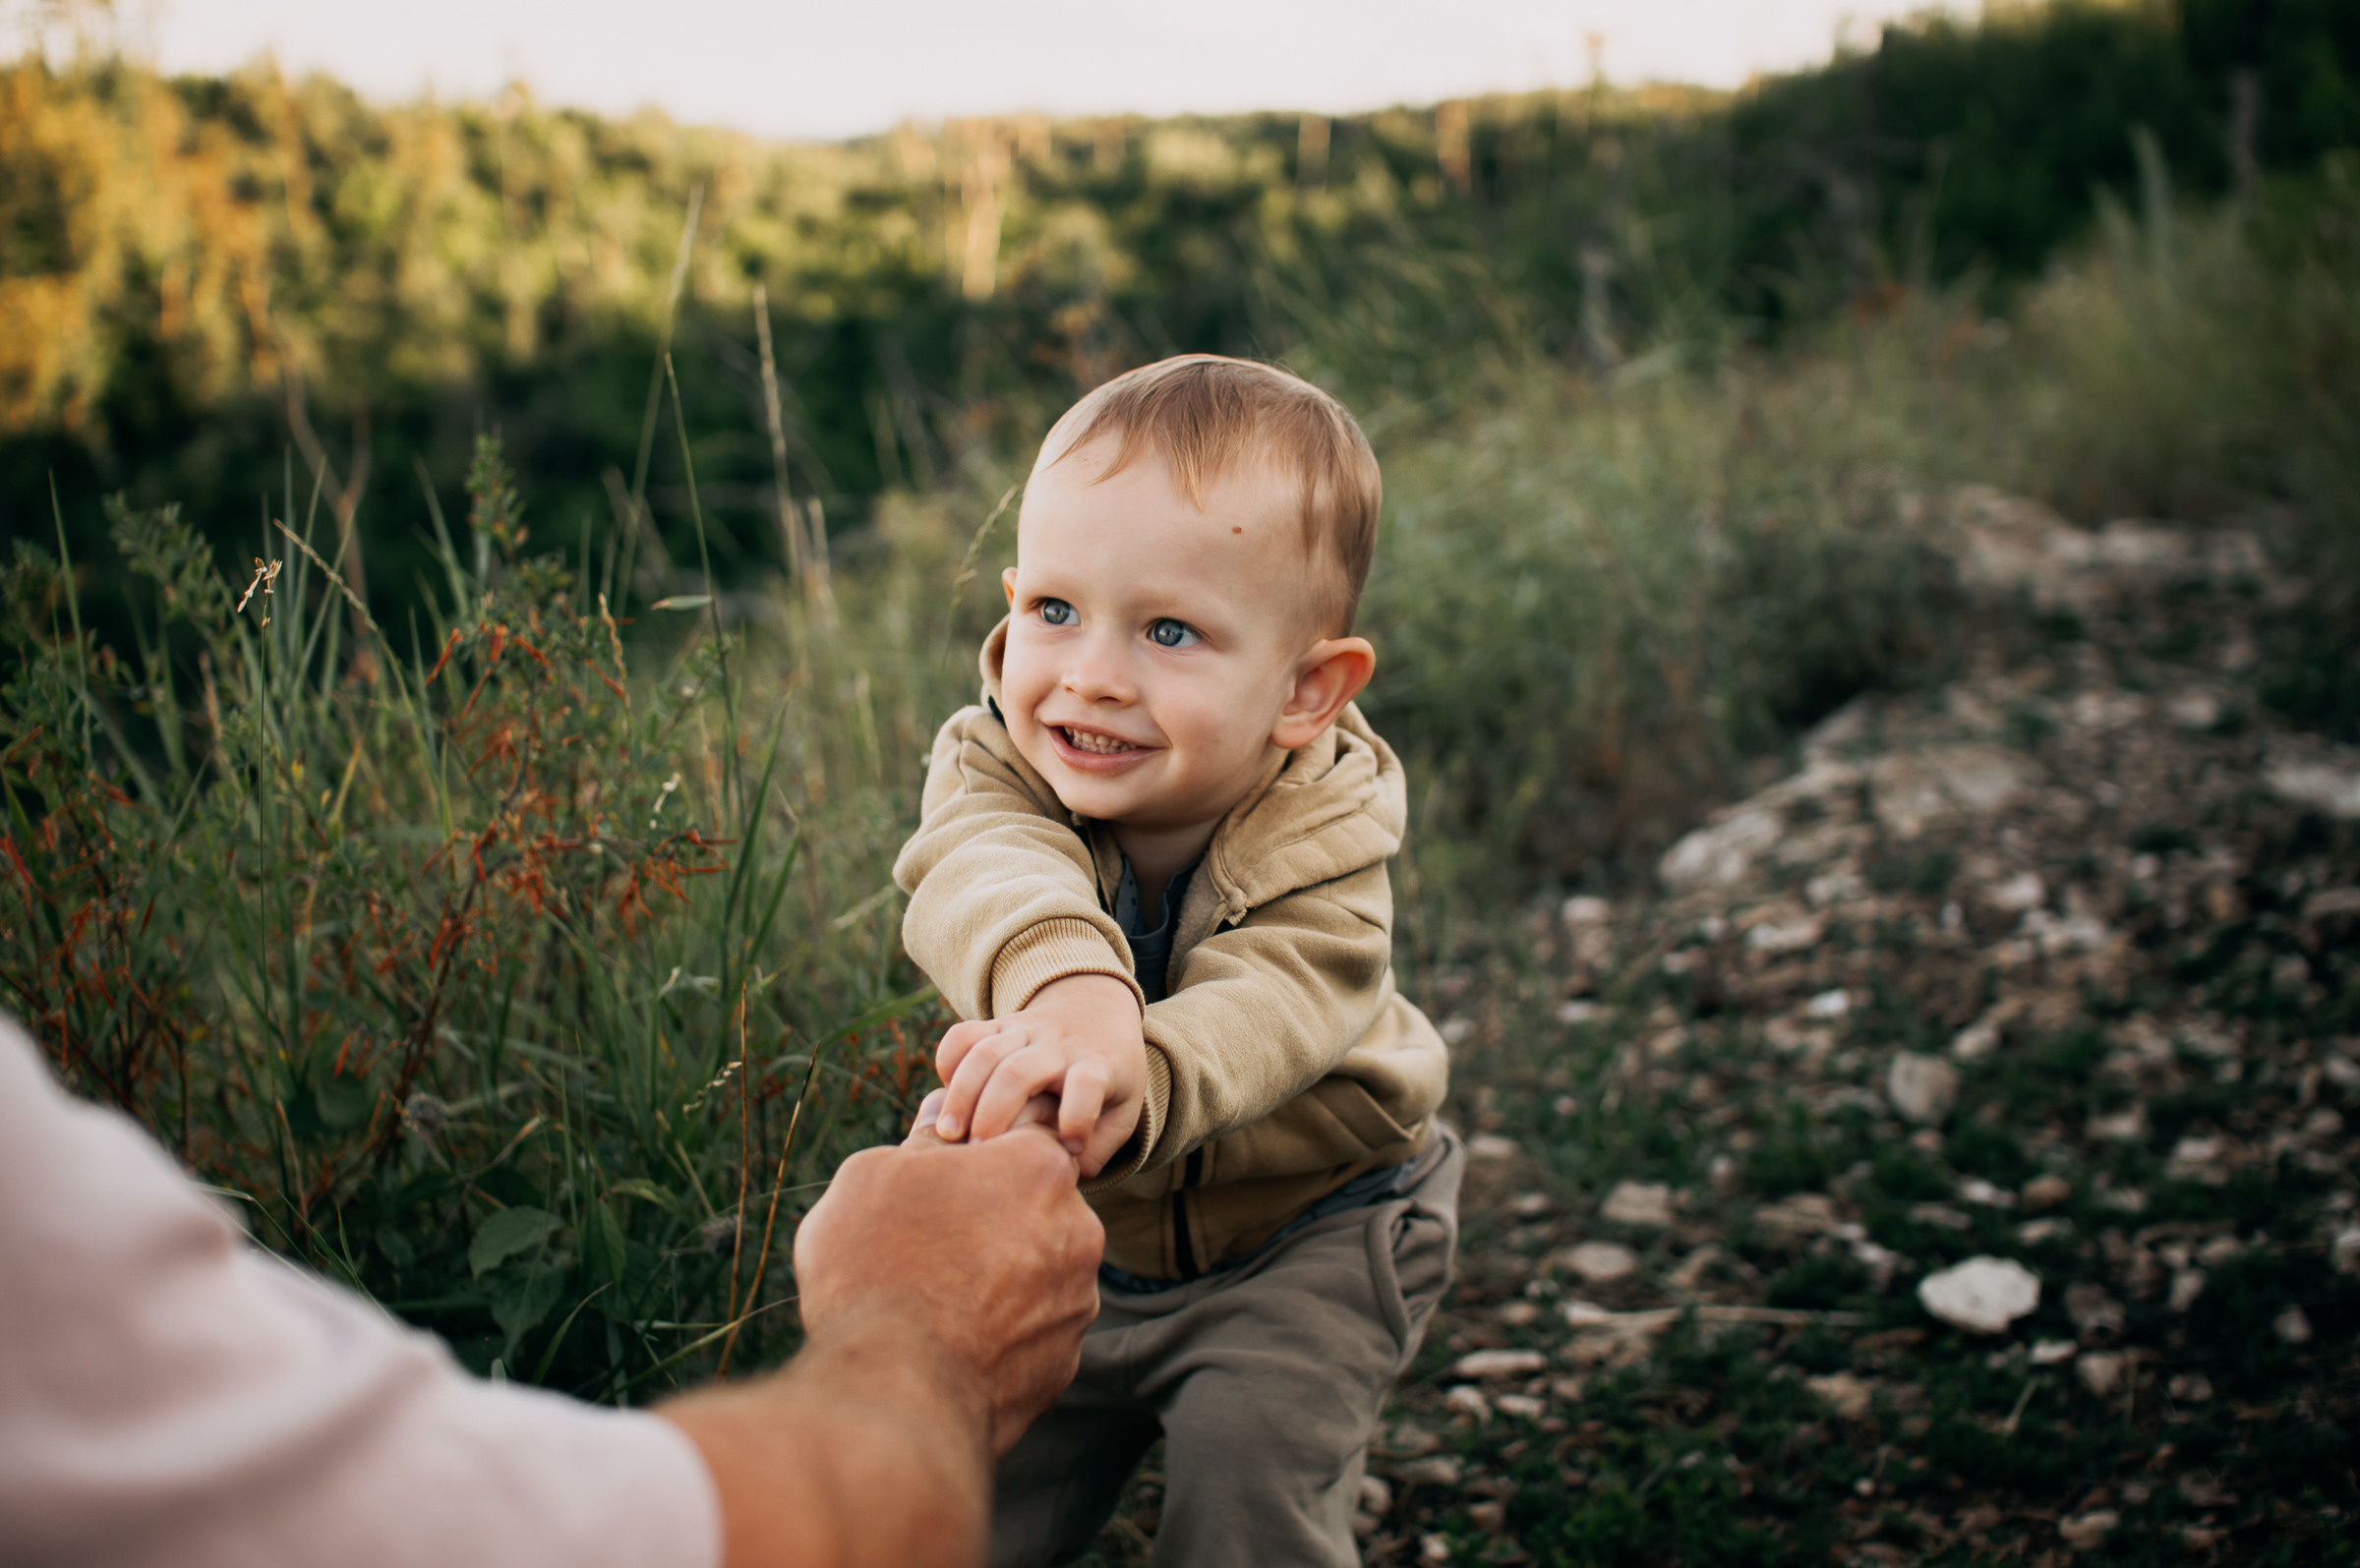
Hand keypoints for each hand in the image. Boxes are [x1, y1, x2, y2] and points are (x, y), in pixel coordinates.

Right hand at [660, 1128, 1101, 1567]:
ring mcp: (1076, 1301)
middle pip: (1034, 1206)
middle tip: (928, 1241)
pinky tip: (949, 1343)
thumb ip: (921, 1141)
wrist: (892, 1393)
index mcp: (1039, 1167)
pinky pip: (1031, 1332)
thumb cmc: (876, 1266)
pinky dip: (999, 1333)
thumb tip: (941, 1119)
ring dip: (999, 1276)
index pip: (1023, 1136)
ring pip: (1037, 1271)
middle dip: (991, 1216)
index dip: (979, 1152)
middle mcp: (1078, 1229)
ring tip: (933, 1300)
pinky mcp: (1063, 1363)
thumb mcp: (874, 1175)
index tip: (940, 1175)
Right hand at [930, 973, 1145, 1176]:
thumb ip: (1100, 1147)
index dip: (1078, 1117)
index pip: (1088, 1084)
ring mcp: (1025, 1032)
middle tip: (978, 1150)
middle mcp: (1057, 1046)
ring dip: (961, 1095)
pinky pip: (964, 1034)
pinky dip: (948, 1061)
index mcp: (1096, 1066)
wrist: (1096, 1014)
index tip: (1071, 1148)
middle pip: (1019, 1071)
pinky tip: (944, 1096)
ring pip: (985, 1053)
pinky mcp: (998, 1026)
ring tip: (947, 1134)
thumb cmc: (1107, 1081)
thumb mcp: (1121, 1110)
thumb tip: (1063, 1173)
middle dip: (993, 1113)